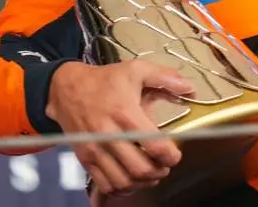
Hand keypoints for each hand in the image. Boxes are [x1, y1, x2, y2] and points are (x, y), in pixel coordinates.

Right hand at [46, 60, 194, 200]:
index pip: (153, 144)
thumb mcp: (137, 70)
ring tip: (151, 172)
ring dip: (142, 182)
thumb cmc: (104, 80)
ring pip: (123, 181)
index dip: (170, 155)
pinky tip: (132, 179)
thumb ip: (165, 78)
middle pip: (140, 168)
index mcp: (125, 113)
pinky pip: (105, 185)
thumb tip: (190, 88)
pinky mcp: (85, 159)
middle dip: (159, 171)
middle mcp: (109, 134)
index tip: (175, 154)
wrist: (66, 88)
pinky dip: (122, 188)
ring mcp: (95, 149)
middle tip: (165, 165)